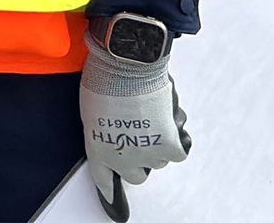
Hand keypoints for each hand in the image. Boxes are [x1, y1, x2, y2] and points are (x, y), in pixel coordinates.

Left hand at [81, 31, 190, 216]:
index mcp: (98, 151)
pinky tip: (167, 118)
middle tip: (137, 131)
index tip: (115, 211)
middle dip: (137, 156)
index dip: (110, 195)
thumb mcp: (93, 110)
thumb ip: (105, 131)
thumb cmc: (105, 79)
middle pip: (136, 173)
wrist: (126, 66)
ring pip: (158, 160)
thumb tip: (118, 134)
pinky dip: (176, 136)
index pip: (103, 180)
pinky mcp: (171, 147)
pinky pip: (179, 150)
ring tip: (149, 115)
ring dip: (157, 142)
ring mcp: (148, 156)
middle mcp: (123, 160)